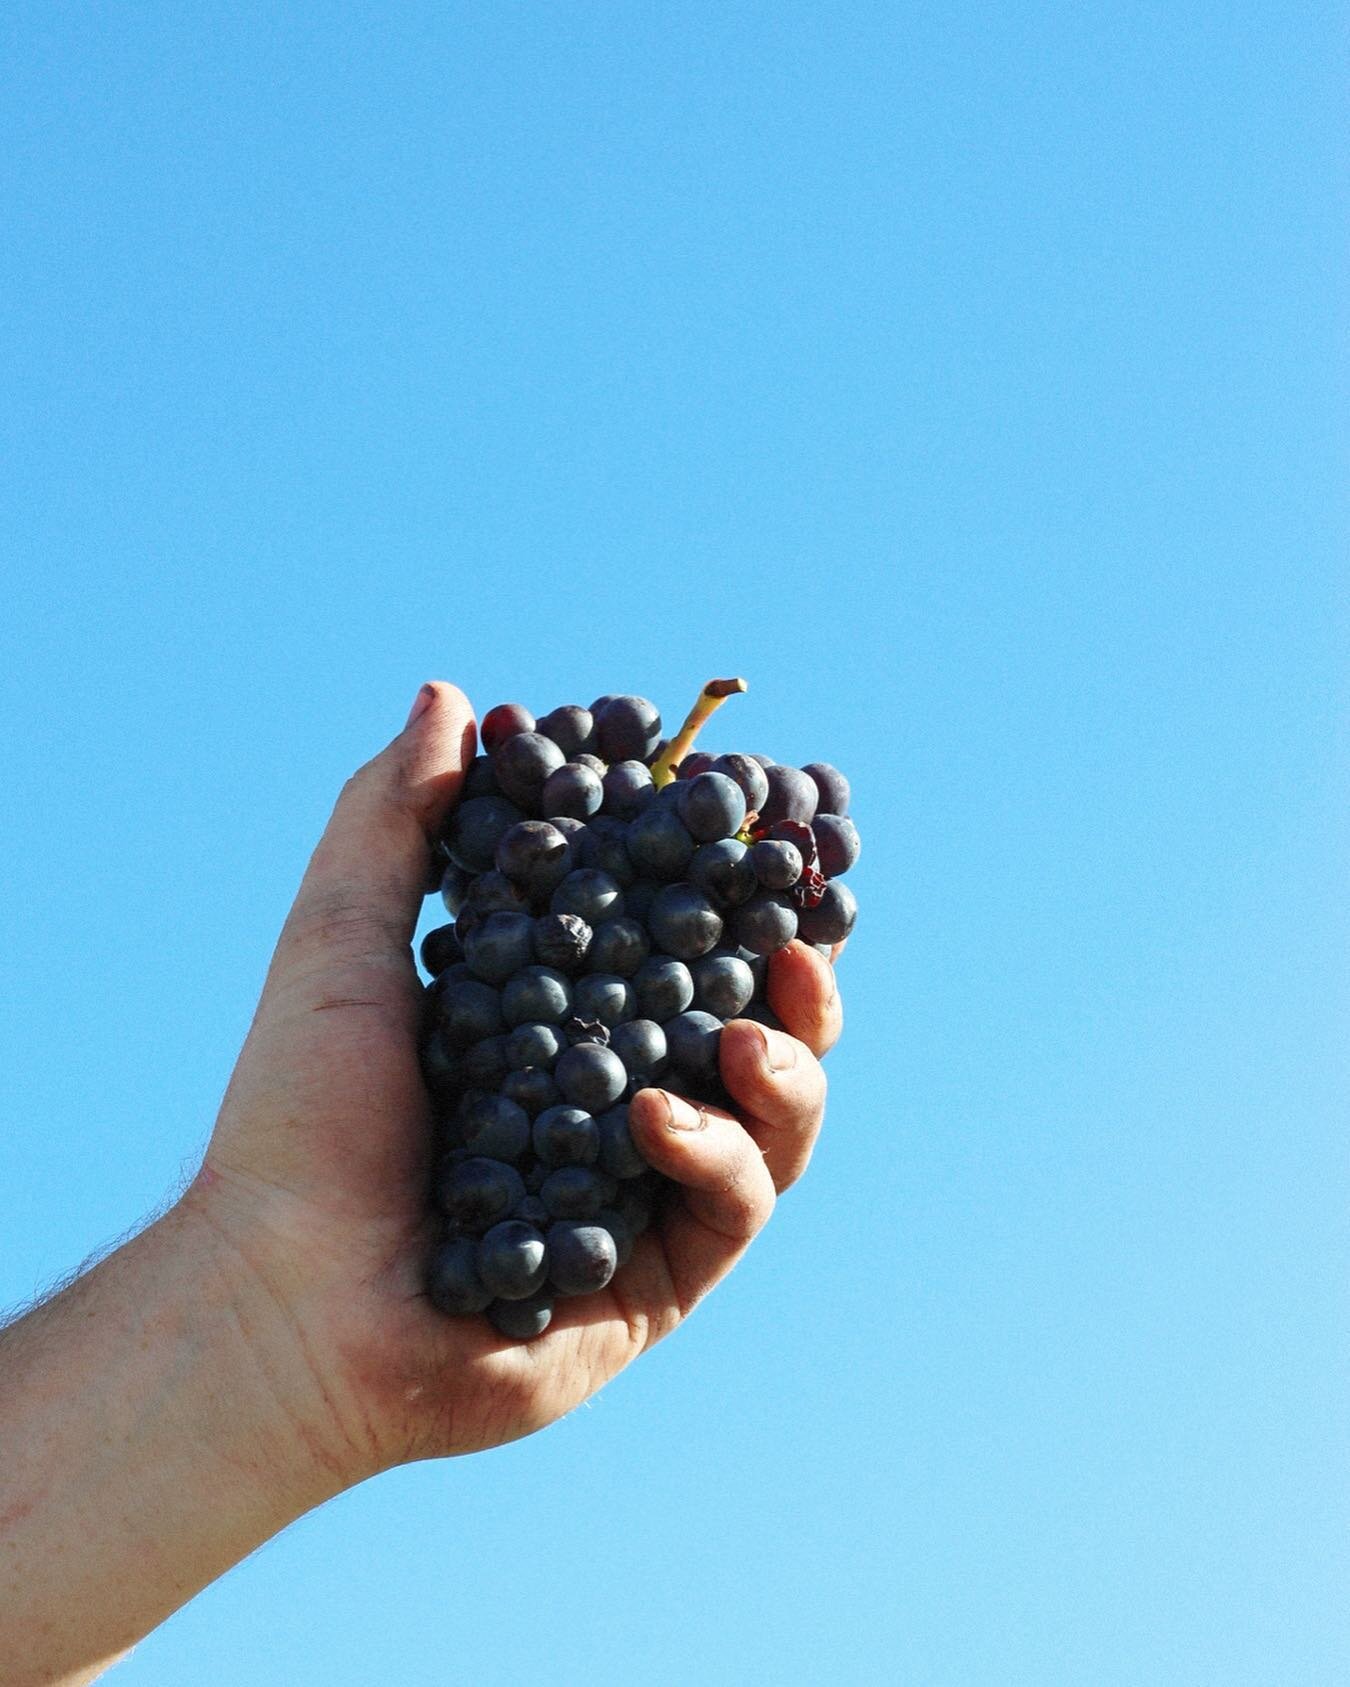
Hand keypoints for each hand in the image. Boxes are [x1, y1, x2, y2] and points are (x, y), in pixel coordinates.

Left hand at [192, 682, 843, 1480]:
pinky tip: (657, 1118)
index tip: (775, 828)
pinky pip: (730, 1207)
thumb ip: (396, 819)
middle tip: (810, 935)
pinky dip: (714, 1153)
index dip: (740, 888)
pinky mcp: (660, 1276)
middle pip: (762, 1024)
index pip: (683, 941)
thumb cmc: (299, 1118)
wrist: (277, 1297)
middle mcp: (627, 1096)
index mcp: (572, 1019)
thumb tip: (451, 693)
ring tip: (751, 1034)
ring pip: (777, 1119)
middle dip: (806, 977)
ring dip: (789, 1067)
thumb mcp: (343, 942)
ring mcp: (650, 1189)